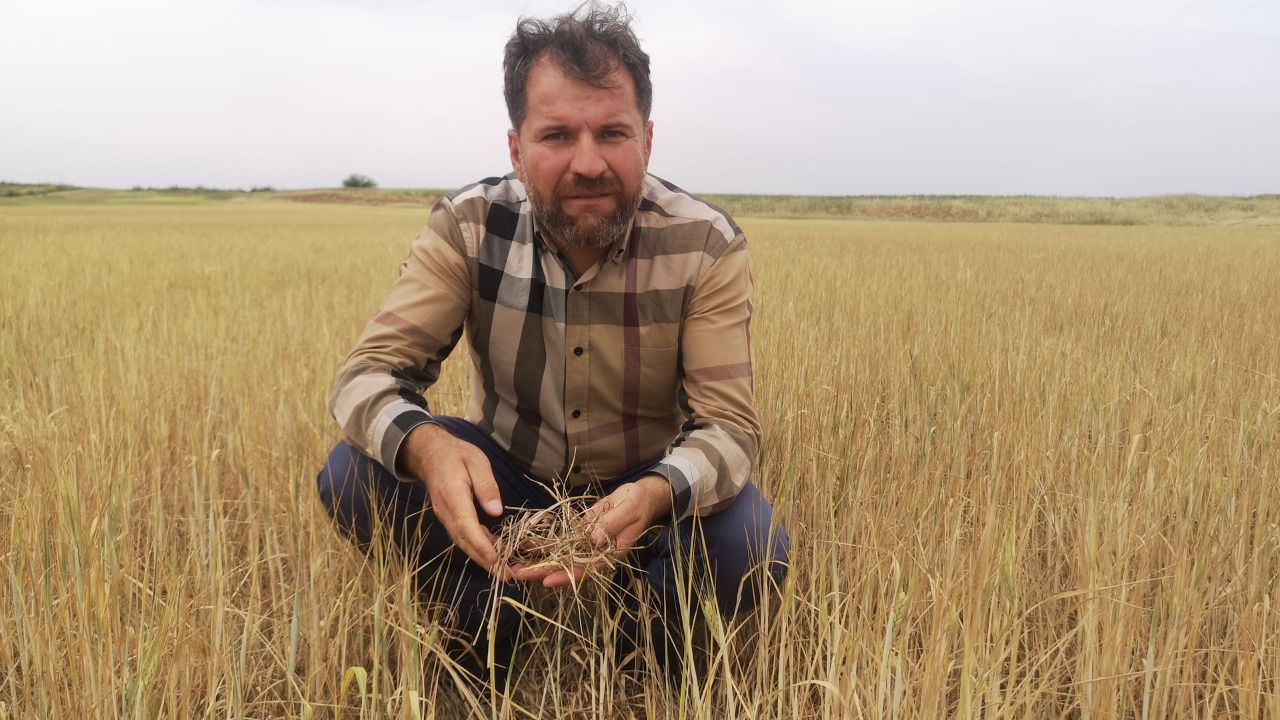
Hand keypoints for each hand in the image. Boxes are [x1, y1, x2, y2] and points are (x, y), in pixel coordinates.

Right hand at [400, 423, 510, 579]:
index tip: (495, 559)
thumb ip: (486, 485)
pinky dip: (480, 549)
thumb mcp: (476, 461)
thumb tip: (496, 511)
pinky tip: (497, 556)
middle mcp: (447, 512)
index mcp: (453, 495)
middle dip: (486, 561)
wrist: (430, 454)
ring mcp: (447, 518)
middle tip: (507, 576)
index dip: (480, 544)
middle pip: (466, 541)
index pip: (466, 524)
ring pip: (465, 543)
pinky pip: (465, 537)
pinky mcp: (451, 520)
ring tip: (506, 572)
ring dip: (484, 559)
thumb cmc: (457, 455)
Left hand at [513, 474, 672, 588]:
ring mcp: (587, 545)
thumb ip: (612, 524)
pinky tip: (525, 545)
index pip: (586, 569)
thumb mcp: (629, 510)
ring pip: (561, 556)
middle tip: (518, 574)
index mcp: (611, 554)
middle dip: (542, 571)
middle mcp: (596, 553)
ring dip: (538, 560)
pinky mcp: (582, 534)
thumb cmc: (639, 503)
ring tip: (514, 565)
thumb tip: (593, 538)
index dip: (566, 576)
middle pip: (568, 566)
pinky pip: (561, 542)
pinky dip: (544, 544)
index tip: (546, 581)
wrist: (642, 496)